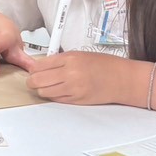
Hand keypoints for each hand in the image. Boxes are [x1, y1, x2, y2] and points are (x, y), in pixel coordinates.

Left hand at [26, 51, 145, 105]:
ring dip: (43, 89)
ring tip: (49, 85)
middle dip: (33, 81)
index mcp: (70, 58)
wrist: (122, 79)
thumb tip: (41, 66)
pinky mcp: (76, 100)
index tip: (33, 70)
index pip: (39, 65)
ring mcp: (73, 88)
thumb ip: (60, 60)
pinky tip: (60, 91)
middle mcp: (70, 73)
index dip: (33, 69)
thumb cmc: (105, 65)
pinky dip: (54, 96)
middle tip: (35, 80)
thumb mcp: (80, 55)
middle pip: (37, 80)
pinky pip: (56, 99)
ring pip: (43, 92)